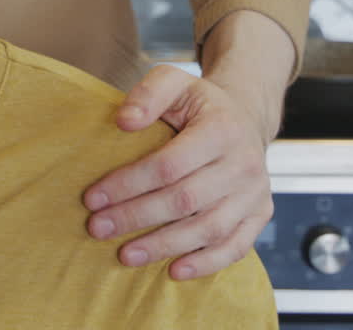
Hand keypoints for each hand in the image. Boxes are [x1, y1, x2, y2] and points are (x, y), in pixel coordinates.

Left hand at [82, 65, 273, 280]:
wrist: (245, 117)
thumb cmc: (201, 104)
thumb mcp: (174, 82)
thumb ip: (148, 93)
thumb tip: (124, 121)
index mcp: (221, 129)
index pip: (167, 165)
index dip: (127, 184)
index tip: (92, 197)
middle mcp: (244, 163)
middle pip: (184, 200)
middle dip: (136, 217)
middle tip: (98, 227)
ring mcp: (255, 193)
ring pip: (208, 228)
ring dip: (164, 246)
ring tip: (126, 254)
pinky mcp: (260, 214)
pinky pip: (236, 247)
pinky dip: (206, 263)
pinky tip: (174, 271)